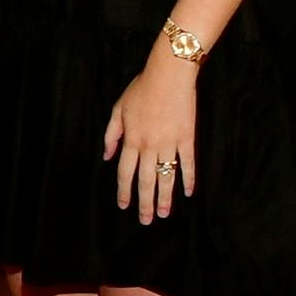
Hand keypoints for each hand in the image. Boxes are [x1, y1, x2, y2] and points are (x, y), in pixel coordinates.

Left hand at [104, 55, 199, 223]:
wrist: (169, 75)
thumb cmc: (142, 89)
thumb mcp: (118, 109)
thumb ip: (111, 135)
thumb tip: (106, 156)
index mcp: (131, 140)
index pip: (125, 173)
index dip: (124, 191)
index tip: (124, 206)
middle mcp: (149, 146)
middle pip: (145, 180)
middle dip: (145, 203)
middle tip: (146, 220)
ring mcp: (170, 143)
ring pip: (166, 176)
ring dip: (165, 197)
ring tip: (164, 214)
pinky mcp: (187, 138)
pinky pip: (188, 163)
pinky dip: (189, 179)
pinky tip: (188, 192)